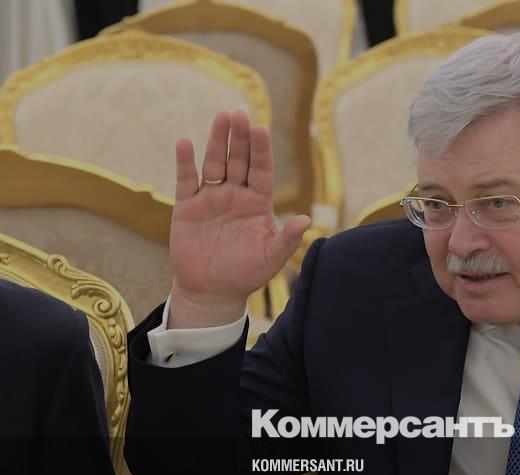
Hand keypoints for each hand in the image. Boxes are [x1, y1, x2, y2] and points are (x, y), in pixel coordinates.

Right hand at [168, 111, 309, 327]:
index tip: (261, 128)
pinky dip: (185, 162)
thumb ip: (287, 239)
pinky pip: (186, 180)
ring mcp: (211, 198)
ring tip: (221, 117)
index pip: (261, 170)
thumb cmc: (246, 274)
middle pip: (239, 160)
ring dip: (216, 141)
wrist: (212, 290)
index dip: (261, 150)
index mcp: (258, 203)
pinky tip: (186, 143)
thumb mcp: (270, 258)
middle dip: (240, 137)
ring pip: (215, 163)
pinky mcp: (187, 206)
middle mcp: (236, 195)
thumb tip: (307, 221)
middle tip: (239, 113)